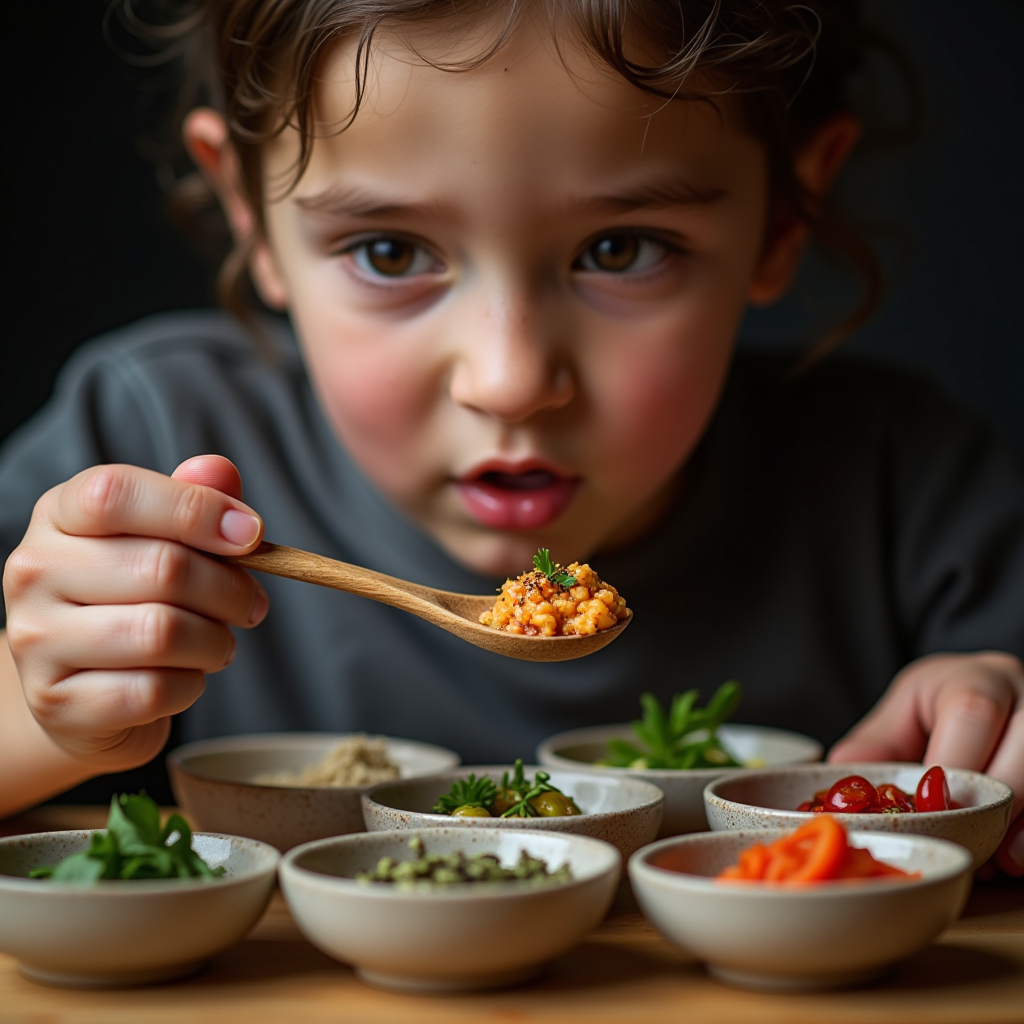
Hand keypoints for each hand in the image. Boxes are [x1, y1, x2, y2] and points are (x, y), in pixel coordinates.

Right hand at [2, 455, 267, 773]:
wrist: (83, 687)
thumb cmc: (132, 596)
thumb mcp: (159, 536)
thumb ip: (192, 498)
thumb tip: (218, 471)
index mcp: (59, 515)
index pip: (116, 493)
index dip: (196, 509)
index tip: (253, 535)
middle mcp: (35, 571)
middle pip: (162, 567)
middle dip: (230, 589)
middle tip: (251, 603)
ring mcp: (37, 639)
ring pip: (161, 633)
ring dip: (215, 641)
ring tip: (219, 642)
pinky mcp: (57, 702)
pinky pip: (153, 691)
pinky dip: (191, 685)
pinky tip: (186, 676)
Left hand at [828, 651, 1023, 875]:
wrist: (991, 694)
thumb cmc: (944, 706)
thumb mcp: (904, 711)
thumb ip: (876, 746)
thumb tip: (841, 786)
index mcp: (980, 678)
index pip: (971, 712)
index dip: (950, 767)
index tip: (928, 809)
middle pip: (1023, 751)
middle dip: (992, 808)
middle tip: (962, 842)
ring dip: (1019, 829)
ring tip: (989, 859)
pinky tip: (1012, 856)